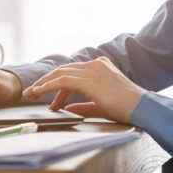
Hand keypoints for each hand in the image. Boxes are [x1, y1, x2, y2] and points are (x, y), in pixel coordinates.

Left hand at [22, 57, 144, 123]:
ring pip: (60, 74)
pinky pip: (62, 81)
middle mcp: (96, 64)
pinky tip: (39, 93)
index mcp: (101, 67)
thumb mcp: (102, 105)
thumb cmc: (126, 108)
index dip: (58, 86)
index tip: (50, 100)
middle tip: (32, 93)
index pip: (74, 74)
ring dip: (43, 84)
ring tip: (31, 94)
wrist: (141, 107)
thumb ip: (84, 105)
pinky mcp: (89, 79)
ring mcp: (92, 70)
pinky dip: (48, 86)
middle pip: (64, 71)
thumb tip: (68, 108)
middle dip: (46, 82)